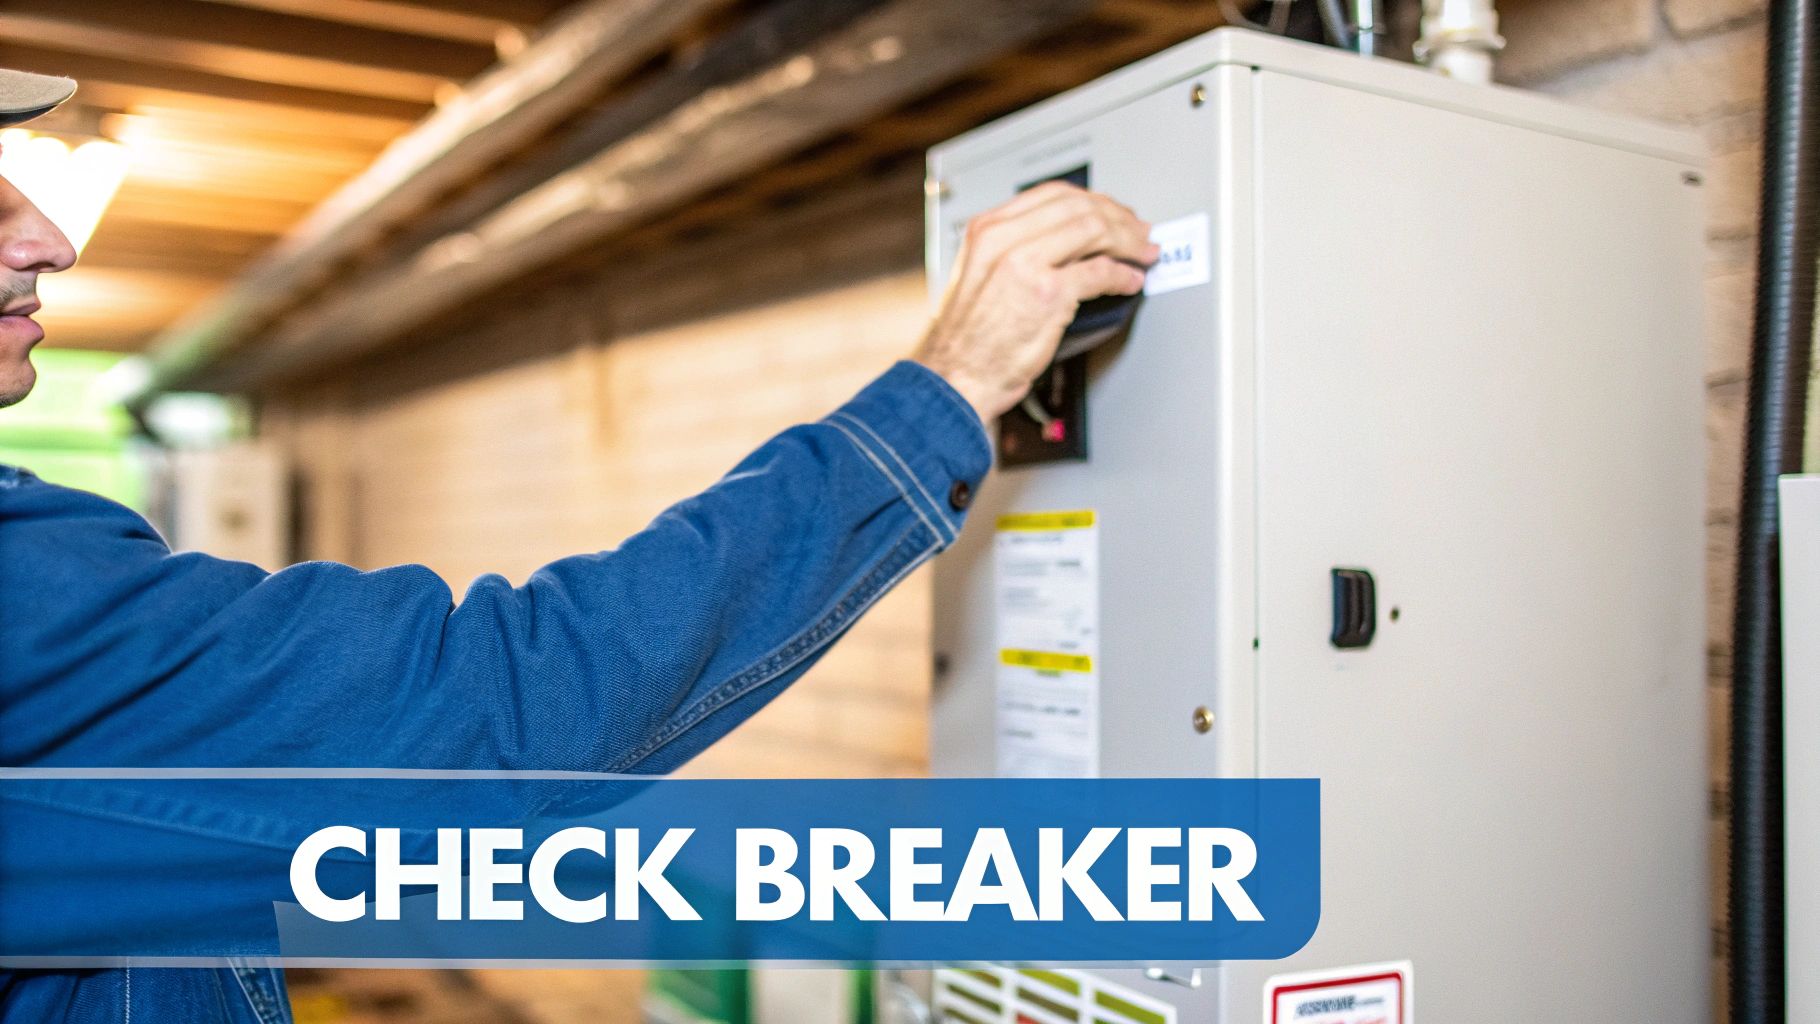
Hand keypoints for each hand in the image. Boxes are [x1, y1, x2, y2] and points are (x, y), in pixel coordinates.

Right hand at [913, 182, 1157, 423]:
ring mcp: (1026, 264)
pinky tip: (1131, 280)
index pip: (1053, 195)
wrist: (956, 377)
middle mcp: (1005, 239)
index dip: (1093, 200)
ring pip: (1094, 231)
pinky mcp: (1048, 295)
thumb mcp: (981, 274)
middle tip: (1139, 231)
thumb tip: (1064, 240)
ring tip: (1143, 253)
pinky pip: (1099, 272)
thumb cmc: (969, 338)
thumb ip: (1015, 249)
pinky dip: (1123, 275)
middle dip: (1119, 217)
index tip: (1113, 212)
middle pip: (1079, 208)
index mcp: (989, 229)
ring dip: (1128, 241)